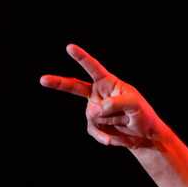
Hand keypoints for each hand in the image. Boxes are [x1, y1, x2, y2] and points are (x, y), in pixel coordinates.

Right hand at [40, 44, 169, 149]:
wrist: (144, 136)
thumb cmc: (142, 115)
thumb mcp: (134, 105)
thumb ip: (115, 103)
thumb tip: (94, 110)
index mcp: (108, 82)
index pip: (93, 68)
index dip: (81, 58)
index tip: (69, 47)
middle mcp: (97, 94)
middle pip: (74, 87)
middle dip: (58, 83)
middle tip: (42, 80)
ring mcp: (93, 110)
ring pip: (92, 114)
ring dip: (111, 121)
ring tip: (124, 123)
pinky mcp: (94, 125)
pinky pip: (93, 130)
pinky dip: (105, 136)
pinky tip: (114, 139)